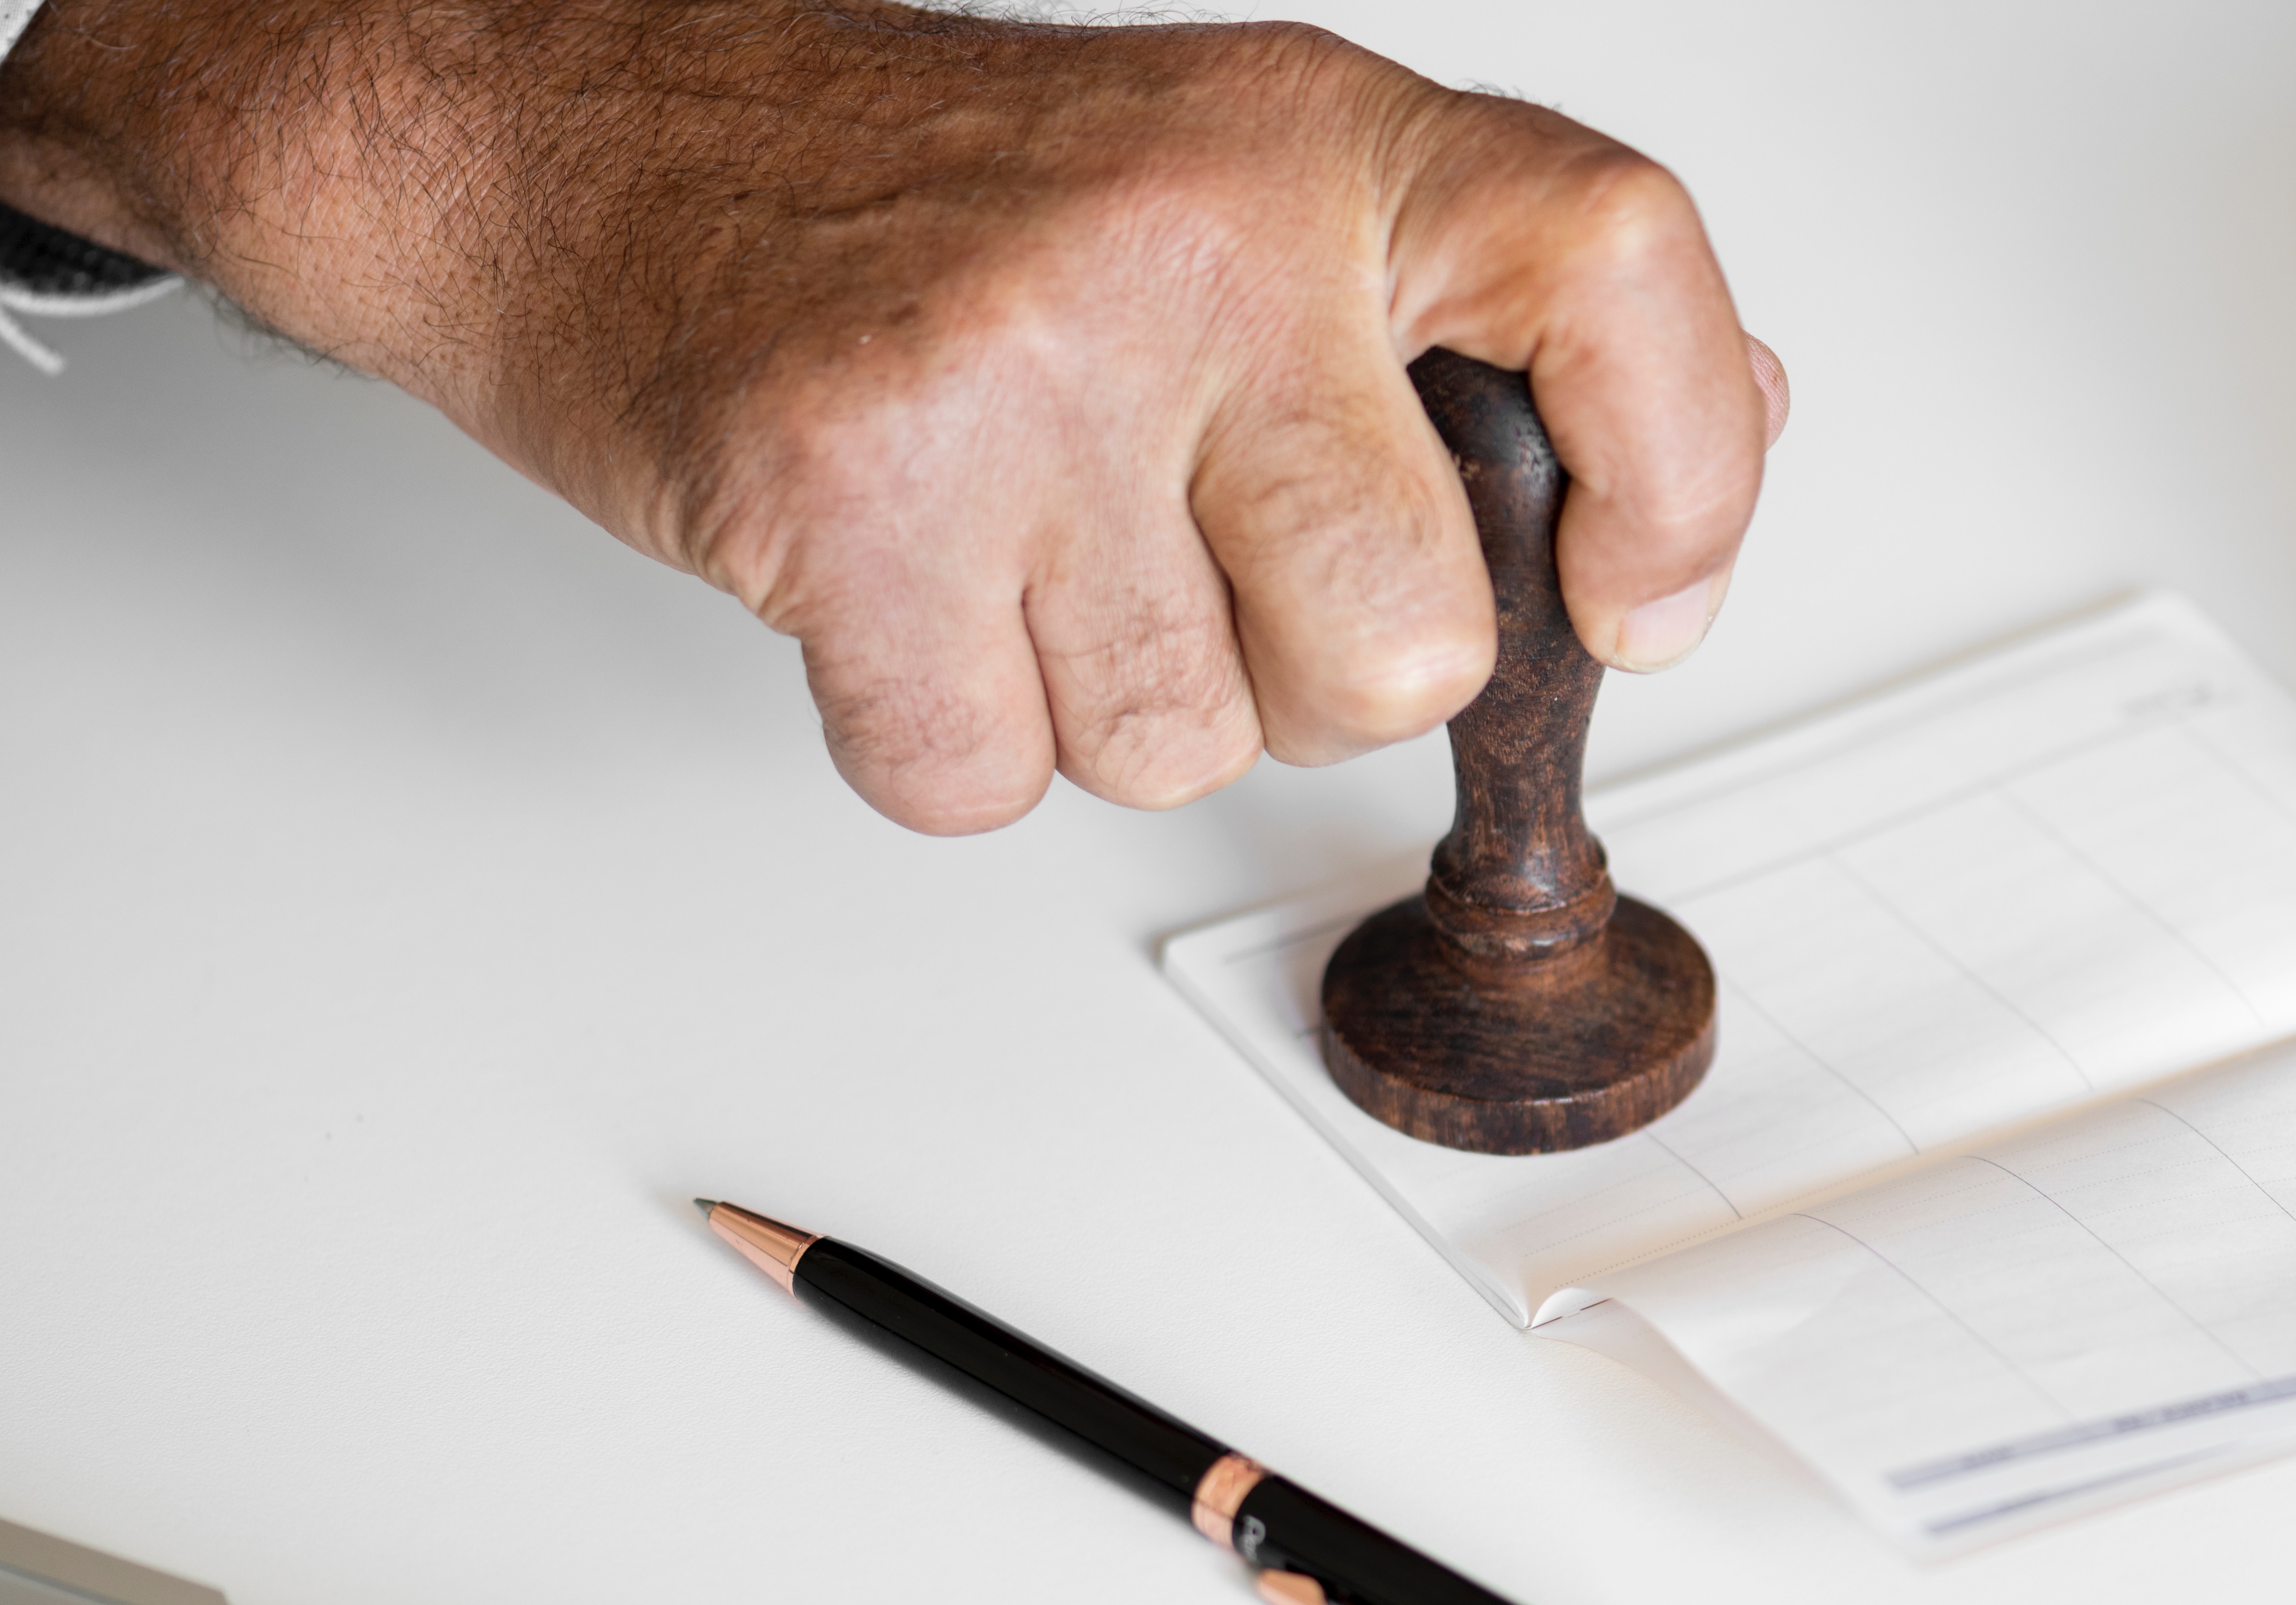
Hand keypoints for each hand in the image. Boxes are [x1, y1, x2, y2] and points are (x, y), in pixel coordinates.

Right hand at [0, 2, 1788, 832]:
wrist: (576, 132)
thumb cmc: (912, 189)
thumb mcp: (1238, 178)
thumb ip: (1471, 320)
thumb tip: (1719, 434)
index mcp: (1317, 143)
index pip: (1618, 274)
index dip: (1683, 477)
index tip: (1635, 597)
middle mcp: (1199, 236)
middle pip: (1404, 645)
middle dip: (1303, 680)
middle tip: (1174, 560)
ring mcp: (1028, 364)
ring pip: (1187, 746)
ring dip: (1097, 700)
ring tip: (1000, 537)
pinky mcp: (858, 496)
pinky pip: (990, 780)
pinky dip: (941, 736)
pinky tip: (895, 586)